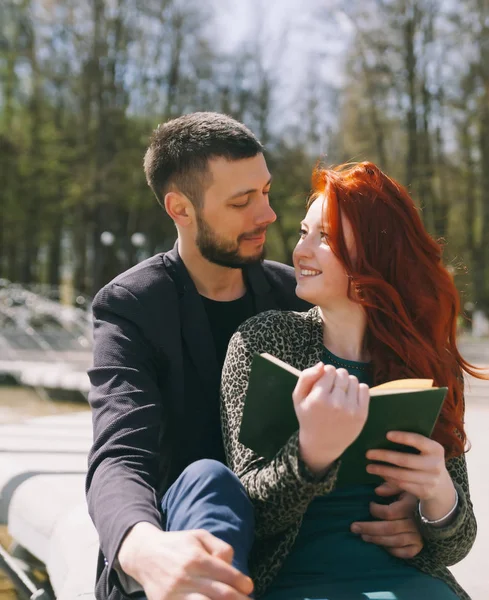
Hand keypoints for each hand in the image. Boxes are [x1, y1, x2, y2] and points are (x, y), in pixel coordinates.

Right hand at [118, 522, 253, 599]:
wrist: (144, 555)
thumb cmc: (178, 544)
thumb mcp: (199, 536)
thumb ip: (220, 547)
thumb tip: (231, 565)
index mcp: (196, 558)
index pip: (226, 575)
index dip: (242, 583)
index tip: (249, 586)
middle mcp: (186, 577)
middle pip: (221, 594)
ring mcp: (175, 595)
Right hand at [294, 363, 369, 473]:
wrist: (322, 444)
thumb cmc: (309, 416)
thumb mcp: (298, 397)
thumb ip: (306, 377)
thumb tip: (322, 364)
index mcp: (318, 399)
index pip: (329, 370)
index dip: (325, 373)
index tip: (322, 383)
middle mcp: (335, 404)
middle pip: (342, 373)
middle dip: (336, 377)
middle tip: (331, 389)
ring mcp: (350, 410)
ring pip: (353, 379)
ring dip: (347, 383)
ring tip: (340, 393)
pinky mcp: (362, 414)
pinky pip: (365, 388)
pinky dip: (358, 389)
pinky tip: (349, 398)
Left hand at [350, 482, 422, 558]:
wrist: (437, 511)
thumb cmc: (414, 496)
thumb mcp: (404, 487)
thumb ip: (391, 486)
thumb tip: (377, 491)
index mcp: (409, 506)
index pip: (389, 512)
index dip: (375, 510)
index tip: (369, 505)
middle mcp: (415, 523)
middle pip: (388, 528)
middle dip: (368, 528)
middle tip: (353, 527)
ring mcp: (418, 536)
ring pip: (394, 541)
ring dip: (377, 540)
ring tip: (363, 536)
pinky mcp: (420, 546)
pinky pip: (406, 552)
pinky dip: (393, 550)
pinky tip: (382, 546)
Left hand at [365, 431, 456, 521]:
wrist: (442, 487)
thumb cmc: (426, 461)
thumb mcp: (426, 452)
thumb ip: (412, 446)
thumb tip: (385, 437)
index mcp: (436, 449)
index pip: (419, 441)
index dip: (403, 437)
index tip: (387, 434)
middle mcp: (435, 465)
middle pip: (405, 460)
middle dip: (384, 456)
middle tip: (368, 453)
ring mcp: (430, 480)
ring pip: (401, 475)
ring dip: (382, 471)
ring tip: (369, 467)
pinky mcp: (424, 492)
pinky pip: (402, 485)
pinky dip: (389, 479)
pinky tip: (380, 475)